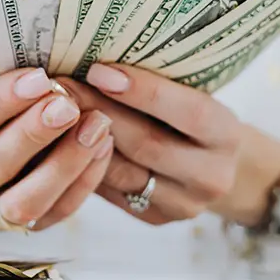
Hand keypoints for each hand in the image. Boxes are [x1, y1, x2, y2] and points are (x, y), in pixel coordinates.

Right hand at [0, 68, 113, 230]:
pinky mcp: (25, 231)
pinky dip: (85, 179)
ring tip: (96, 124)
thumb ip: (3, 92)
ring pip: (27, 200)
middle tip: (68, 104)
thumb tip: (47, 73)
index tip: (39, 78)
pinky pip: (59, 211)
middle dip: (34, 132)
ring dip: (66, 160)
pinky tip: (103, 146)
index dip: (2, 101)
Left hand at [57, 64, 279, 225]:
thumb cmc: (191, 116)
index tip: (97, 70)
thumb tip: (98, 61)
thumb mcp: (191, 94)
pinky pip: (111, 191)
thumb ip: (158, 83)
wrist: (214, 164)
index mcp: (227, 135)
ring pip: (122, 173)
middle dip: (100, 112)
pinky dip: (84, 164)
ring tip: (51, 111)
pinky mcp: (155, 218)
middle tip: (61, 86)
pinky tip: (59, 140)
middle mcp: (211, 176)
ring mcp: (183, 204)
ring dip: (82, 140)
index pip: (189, 112)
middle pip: (148, 144)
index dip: (143, 91)